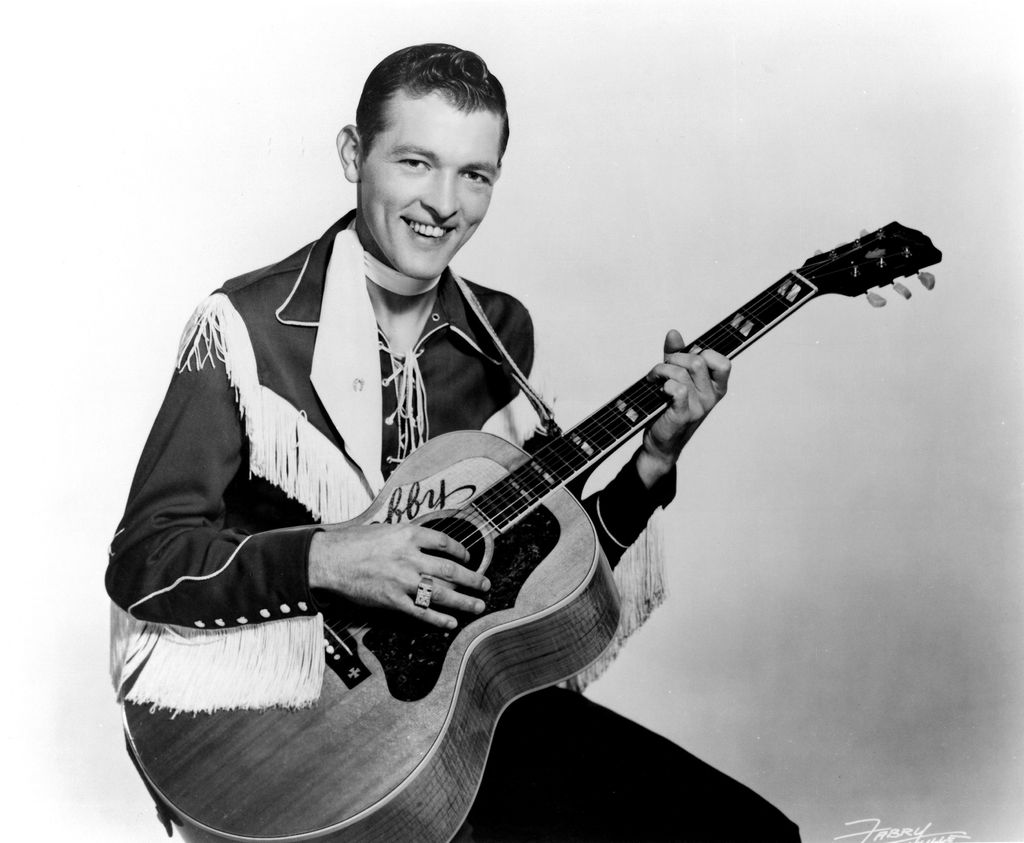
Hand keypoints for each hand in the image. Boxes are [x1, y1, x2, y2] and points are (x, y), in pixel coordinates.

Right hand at [308, 523, 488, 628]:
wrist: (330, 559)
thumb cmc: (355, 541)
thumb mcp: (386, 528)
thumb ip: (409, 536)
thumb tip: (430, 542)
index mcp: (409, 535)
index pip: (445, 543)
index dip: (461, 551)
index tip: (469, 558)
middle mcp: (410, 557)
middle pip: (450, 570)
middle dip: (472, 579)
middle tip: (486, 585)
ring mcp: (401, 581)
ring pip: (440, 593)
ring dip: (463, 601)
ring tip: (478, 606)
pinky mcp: (391, 600)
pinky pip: (420, 612)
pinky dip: (437, 619)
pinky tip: (450, 622)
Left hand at [637, 329, 730, 485]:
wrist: (661, 441)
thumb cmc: (670, 406)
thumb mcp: (676, 376)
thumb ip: (677, 354)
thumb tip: (673, 333)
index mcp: (717, 387)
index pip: (723, 362)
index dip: (702, 353)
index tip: (685, 359)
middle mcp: (712, 397)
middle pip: (696, 361)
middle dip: (674, 359)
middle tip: (663, 369)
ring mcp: (699, 407)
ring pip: (681, 373)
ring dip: (661, 371)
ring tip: (654, 379)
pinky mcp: (683, 415)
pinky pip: (677, 389)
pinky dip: (663, 385)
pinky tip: (658, 390)